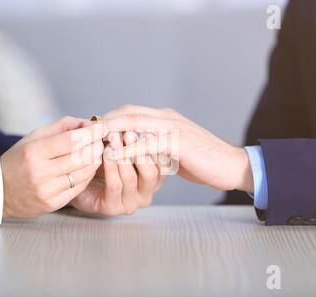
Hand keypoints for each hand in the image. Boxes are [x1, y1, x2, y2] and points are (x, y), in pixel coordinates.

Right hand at [0, 116, 103, 218]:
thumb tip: (88, 123)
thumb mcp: (34, 137)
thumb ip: (62, 127)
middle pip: (80, 157)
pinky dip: (88, 176)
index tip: (101, 127)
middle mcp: (39, 172)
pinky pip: (79, 188)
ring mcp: (47, 190)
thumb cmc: (19, 159)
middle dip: (96, 146)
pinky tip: (90, 168)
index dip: (90, 133)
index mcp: (33, 151)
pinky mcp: (52, 204)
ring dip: (95, 161)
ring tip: (99, 153)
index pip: (70, 140)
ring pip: (83, 173)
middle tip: (103, 140)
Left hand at [70, 129, 164, 214]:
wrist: (73, 180)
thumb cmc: (100, 160)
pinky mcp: (114, 208)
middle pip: (151, 172)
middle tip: (127, 132)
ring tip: (113, 139)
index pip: (160, 162)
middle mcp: (146, 193)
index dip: (150, 144)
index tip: (140, 126)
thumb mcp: (119, 146)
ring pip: (132, 179)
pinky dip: (110, 168)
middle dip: (137, 150)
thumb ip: (131, 137)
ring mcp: (131, 203)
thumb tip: (138, 119)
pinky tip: (104, 155)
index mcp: (153, 179)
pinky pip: (115, 186)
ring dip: (121, 157)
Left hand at [103, 105, 253, 191]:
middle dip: (105, 121)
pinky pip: (146, 143)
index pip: (131, 111)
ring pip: (134, 123)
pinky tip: (113, 156)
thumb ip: (156, 145)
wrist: (230, 165)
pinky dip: (127, 149)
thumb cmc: (202, 160)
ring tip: (91, 142)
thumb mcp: (174, 149)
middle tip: (85, 132)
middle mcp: (166, 118)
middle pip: (128, 112)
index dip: (110, 118)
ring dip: (111, 132)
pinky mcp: (178, 142)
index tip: (92, 129)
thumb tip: (137, 149)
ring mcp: (173, 127)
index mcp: (165, 118)